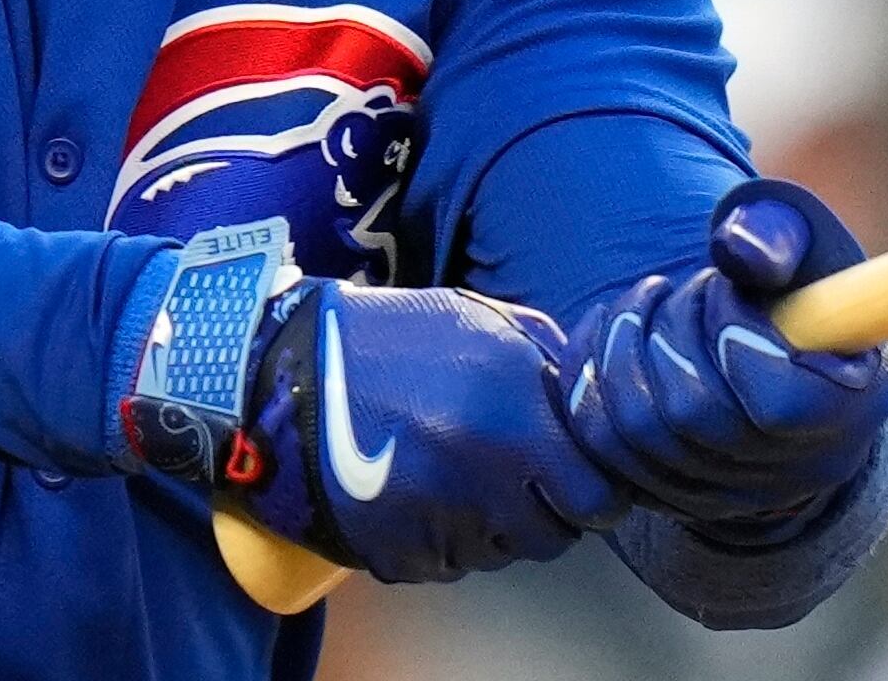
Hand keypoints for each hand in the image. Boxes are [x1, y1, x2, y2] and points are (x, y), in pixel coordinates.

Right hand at [122, 229, 624, 583]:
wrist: (289, 375)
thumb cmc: (394, 338)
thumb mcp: (486, 322)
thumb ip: (551, 365)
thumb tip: (592, 407)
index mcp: (518, 424)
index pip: (598, 500)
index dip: (594, 489)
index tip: (577, 472)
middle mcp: (485, 483)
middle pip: (554, 537)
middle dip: (547, 509)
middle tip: (517, 473)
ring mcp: (439, 526)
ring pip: (501, 553)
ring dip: (494, 523)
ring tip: (458, 472)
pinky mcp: (398, 556)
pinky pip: (447, 564)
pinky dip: (443, 538)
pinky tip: (420, 492)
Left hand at [556, 178, 887, 531]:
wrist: (776, 348)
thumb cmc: (796, 284)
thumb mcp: (805, 243)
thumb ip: (776, 232)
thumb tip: (734, 247)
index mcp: (848, 411)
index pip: (778, 402)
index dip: (734, 333)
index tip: (728, 289)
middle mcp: (792, 472)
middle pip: (691, 414)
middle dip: (670, 328)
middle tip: (684, 287)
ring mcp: (726, 495)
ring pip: (634, 434)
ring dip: (623, 347)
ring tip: (649, 303)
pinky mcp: (667, 495)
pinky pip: (599, 447)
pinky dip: (589, 378)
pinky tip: (612, 331)